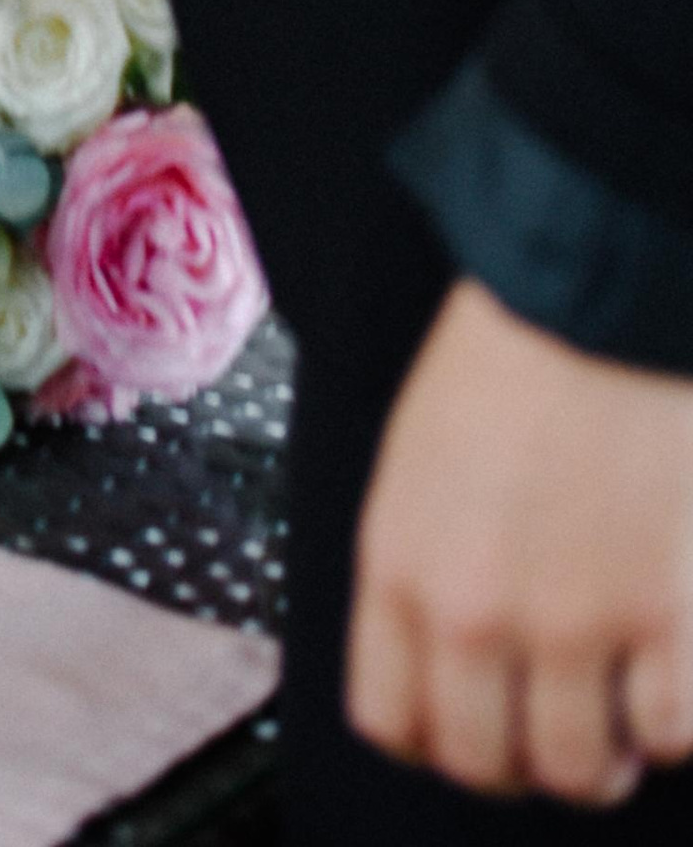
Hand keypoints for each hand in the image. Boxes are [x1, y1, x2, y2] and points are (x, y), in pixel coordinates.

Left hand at [350, 278, 692, 801]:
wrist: (591, 288)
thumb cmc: (509, 355)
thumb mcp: (416, 462)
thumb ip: (419, 567)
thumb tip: (442, 661)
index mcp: (402, 566)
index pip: (392, 720)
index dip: (436, 736)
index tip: (470, 726)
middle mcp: (476, 610)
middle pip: (486, 763)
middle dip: (522, 755)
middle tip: (556, 718)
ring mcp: (577, 621)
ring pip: (581, 768)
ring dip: (604, 747)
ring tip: (620, 698)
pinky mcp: (672, 615)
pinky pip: (675, 733)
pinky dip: (677, 716)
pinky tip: (670, 660)